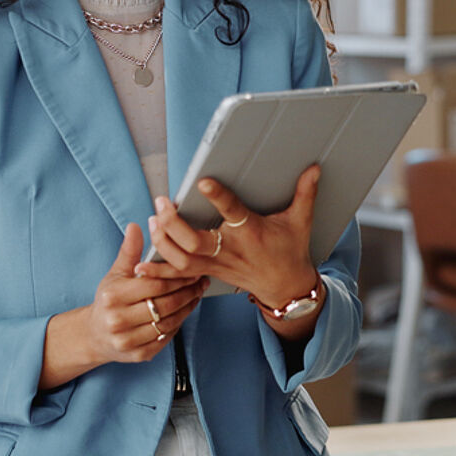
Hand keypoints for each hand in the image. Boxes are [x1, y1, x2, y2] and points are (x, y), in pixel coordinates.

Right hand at [80, 222, 205, 365]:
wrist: (94, 335)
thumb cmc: (109, 300)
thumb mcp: (115, 274)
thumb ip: (129, 251)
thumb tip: (136, 226)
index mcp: (113, 296)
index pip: (153, 285)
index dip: (176, 277)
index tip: (191, 270)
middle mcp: (118, 320)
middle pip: (164, 305)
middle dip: (187, 292)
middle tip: (200, 282)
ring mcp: (127, 340)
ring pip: (168, 323)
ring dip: (187, 309)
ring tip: (196, 295)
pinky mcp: (138, 355)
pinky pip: (166, 339)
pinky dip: (178, 325)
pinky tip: (184, 312)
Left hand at [138, 164, 321, 311]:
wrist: (286, 287)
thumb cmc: (290, 250)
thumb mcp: (300, 221)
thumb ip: (304, 193)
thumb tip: (314, 168)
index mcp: (251, 232)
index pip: (233, 212)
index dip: (218, 196)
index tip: (202, 181)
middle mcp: (231, 250)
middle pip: (196, 242)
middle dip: (175, 223)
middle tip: (162, 202)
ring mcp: (217, 265)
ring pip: (183, 260)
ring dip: (163, 242)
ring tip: (153, 220)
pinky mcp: (209, 273)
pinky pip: (180, 276)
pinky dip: (160, 270)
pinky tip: (141, 264)